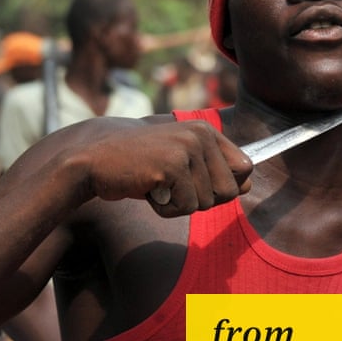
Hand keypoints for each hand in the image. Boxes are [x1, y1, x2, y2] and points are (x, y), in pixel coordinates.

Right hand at [82, 120, 252, 216]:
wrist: (92, 160)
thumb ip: (213, 170)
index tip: (193, 182)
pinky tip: (147, 189)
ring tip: (155, 184)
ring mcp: (186, 148)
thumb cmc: (138, 164)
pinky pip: (184, 207)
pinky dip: (164, 209)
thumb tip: (249, 185)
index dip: (223, 186)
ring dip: (178, 204)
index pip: (245, 168)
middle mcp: (200, 135)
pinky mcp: (171, 166)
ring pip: (205, 203)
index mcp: (206, 130)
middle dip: (200, 198)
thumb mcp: (180, 161)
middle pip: (229, 191)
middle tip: (170, 185)